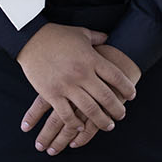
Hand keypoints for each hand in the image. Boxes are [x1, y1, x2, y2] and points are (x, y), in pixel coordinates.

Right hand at [16, 24, 136, 155]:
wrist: (30, 38)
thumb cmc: (57, 35)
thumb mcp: (80, 33)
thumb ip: (97, 38)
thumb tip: (109, 38)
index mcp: (91, 58)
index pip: (115, 77)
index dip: (126, 88)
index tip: (131, 96)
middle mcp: (82, 74)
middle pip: (106, 97)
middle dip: (117, 109)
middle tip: (121, 115)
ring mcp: (67, 85)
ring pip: (90, 110)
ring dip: (101, 120)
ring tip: (108, 125)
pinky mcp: (52, 94)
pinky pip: (67, 114)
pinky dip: (76, 124)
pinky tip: (81, 128)